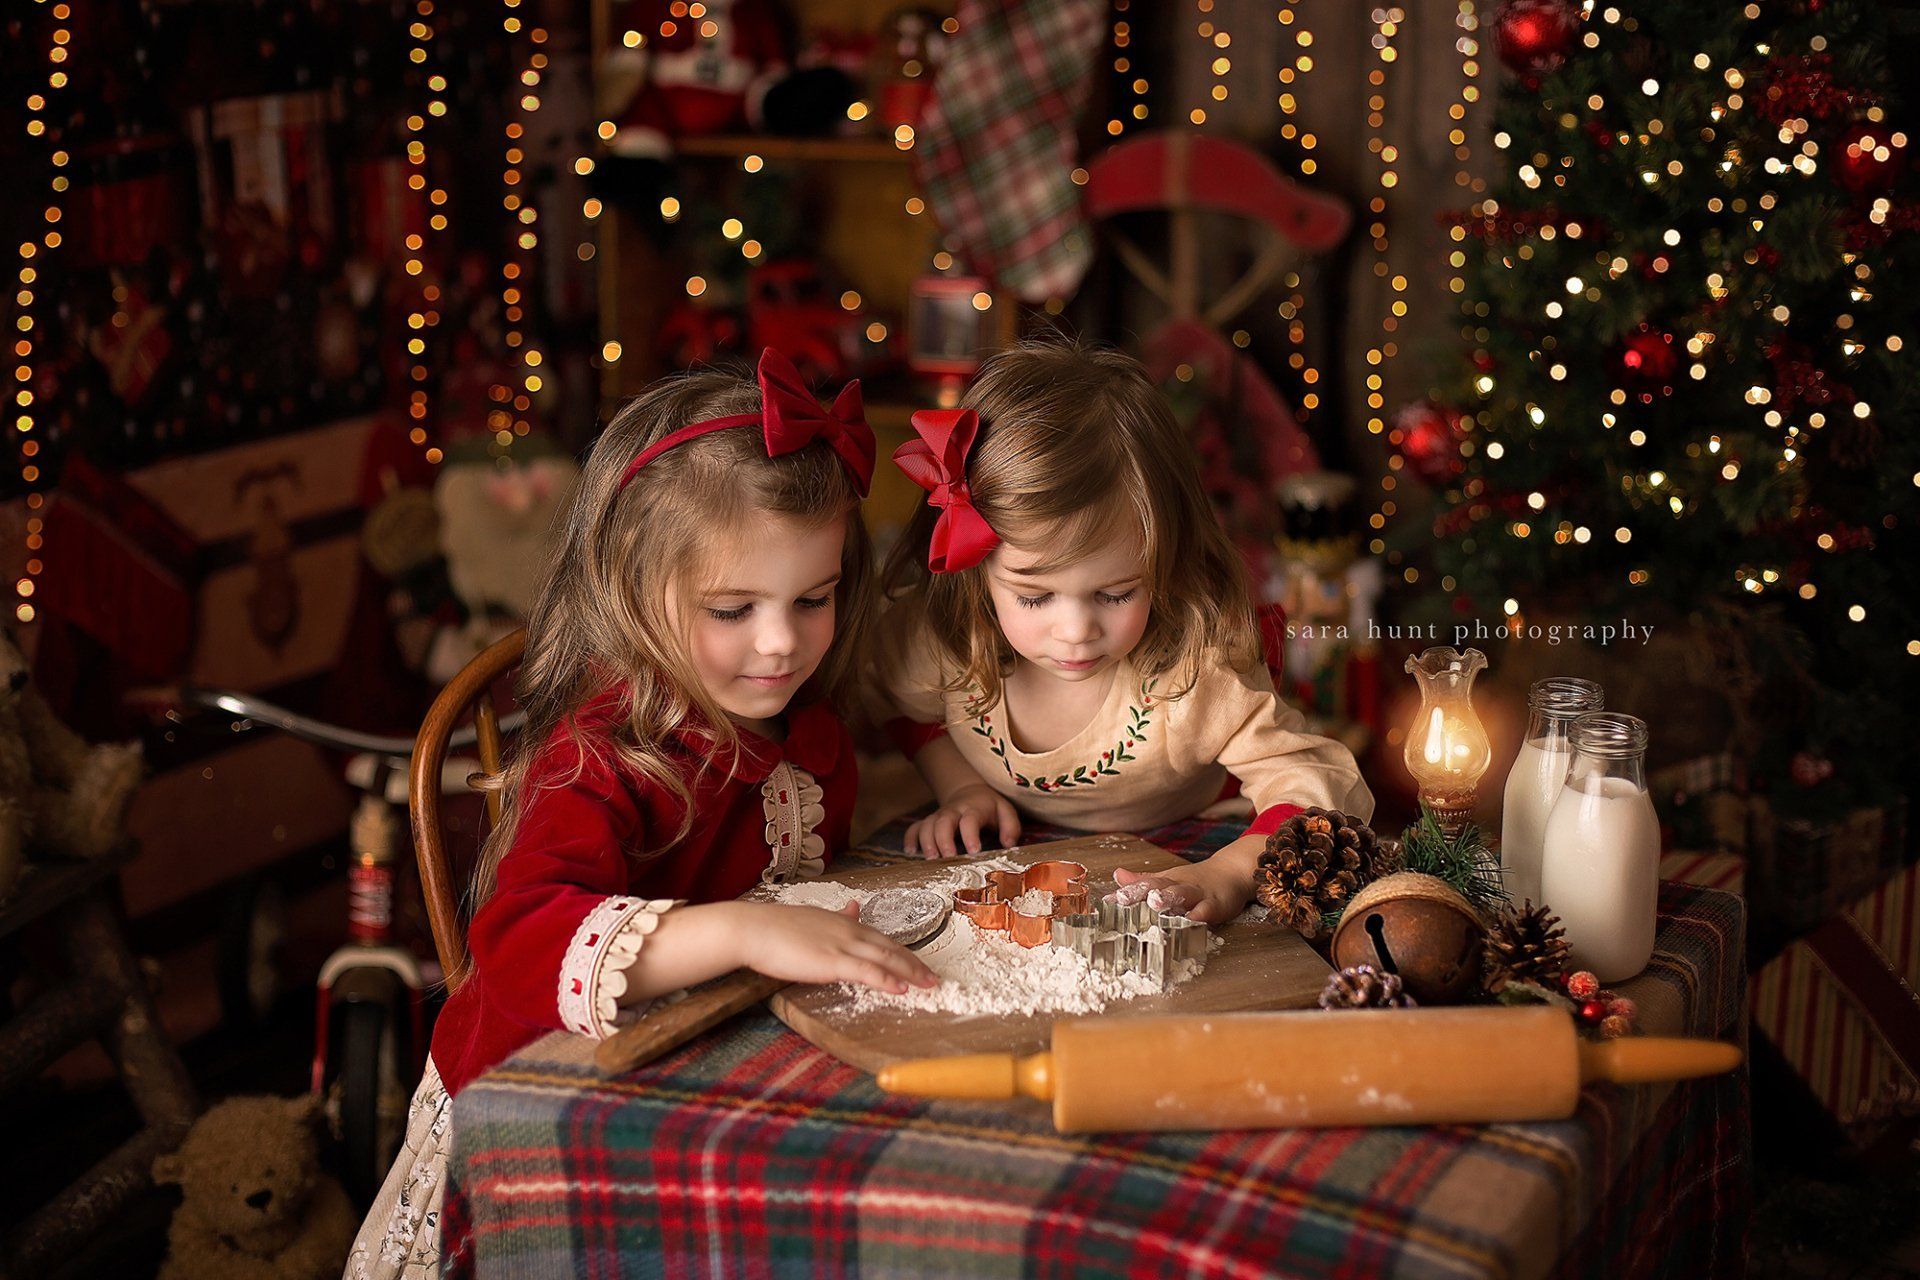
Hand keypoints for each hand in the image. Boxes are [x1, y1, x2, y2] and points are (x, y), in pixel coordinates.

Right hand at [734, 902, 937, 992]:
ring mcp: (842, 945)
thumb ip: (837, 915)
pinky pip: (867, 972)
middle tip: (934, 978)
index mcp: (844, 922)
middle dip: (915, 964)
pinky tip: (901, 988)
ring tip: (928, 985)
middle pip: (891, 948)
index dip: (904, 952)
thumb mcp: (814, 916)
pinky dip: (887, 980)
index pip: (882, 938)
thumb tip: (854, 907)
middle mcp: (849, 931)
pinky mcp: (832, 961)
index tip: (919, 963)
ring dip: (910, 972)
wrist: (753, 928)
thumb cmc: (776, 927)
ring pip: (886, 959)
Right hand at [903, 784, 1021, 857]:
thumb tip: (1008, 844)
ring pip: (927, 825)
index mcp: (974, 809)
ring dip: (926, 842)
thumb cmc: (989, 807)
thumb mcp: (1006, 811)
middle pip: (943, 822)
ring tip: (930, 860)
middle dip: (943, 840)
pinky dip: (910, 839)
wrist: (968, 791)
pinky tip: (911, 853)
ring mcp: (939, 816)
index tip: (974, 851)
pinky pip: (914, 828)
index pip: (970, 819)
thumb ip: (1011, 827)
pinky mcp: (929, 822)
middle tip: (947, 858)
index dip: (970, 834)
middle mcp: (953, 812)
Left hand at [1112, 855, 1255, 925]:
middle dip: (1141, 892)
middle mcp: (1179, 885)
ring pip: (1182, 894)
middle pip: (1159, 886)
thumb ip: (1144, 880)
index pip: (1143, 884)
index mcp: (1166, 880)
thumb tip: (1117, 875)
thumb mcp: (1169, 878)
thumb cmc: (1196, 880)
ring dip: (1169, 898)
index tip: (1106, 901)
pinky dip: (1199, 915)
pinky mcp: (1216, 904)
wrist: (1232, 872)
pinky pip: (1207, 909)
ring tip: (1155, 903)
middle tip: (1123, 899)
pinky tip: (1191, 920)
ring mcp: (1198, 894)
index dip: (1125, 892)